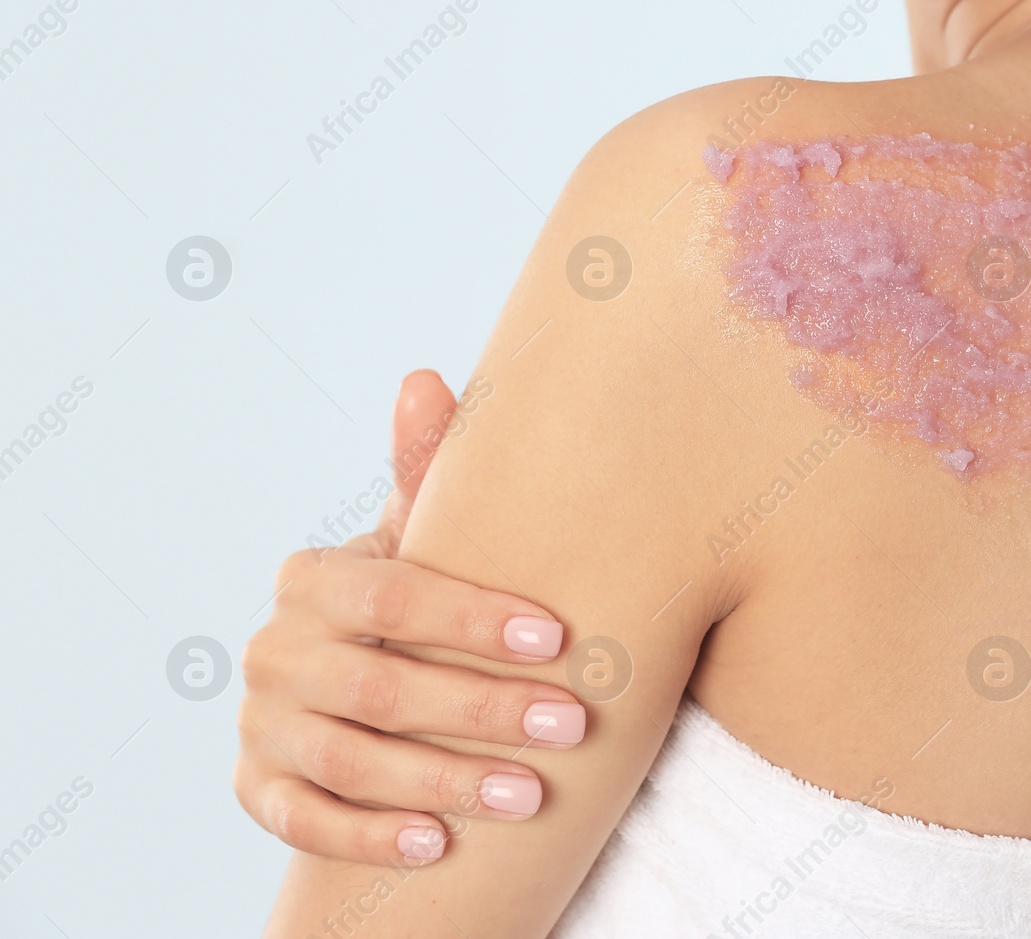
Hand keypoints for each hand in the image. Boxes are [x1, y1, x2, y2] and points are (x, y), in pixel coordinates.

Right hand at [235, 370, 585, 865]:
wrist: (359, 694)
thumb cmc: (413, 606)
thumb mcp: (422, 544)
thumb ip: (425, 475)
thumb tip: (423, 378)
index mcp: (312, 580)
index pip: (391, 594)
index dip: (472, 617)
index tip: (559, 637)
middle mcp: (275, 651)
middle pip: (377, 685)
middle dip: (481, 708)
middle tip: (571, 725)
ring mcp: (261, 726)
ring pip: (347, 761)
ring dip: (442, 781)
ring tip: (529, 796)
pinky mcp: (258, 791)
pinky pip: (304, 824)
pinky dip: (371, 837)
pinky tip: (442, 845)